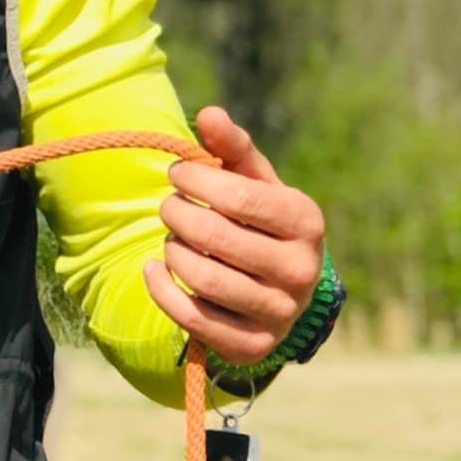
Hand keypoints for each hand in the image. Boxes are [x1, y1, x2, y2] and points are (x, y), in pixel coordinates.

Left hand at [144, 105, 324, 365]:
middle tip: (170, 207)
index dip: (195, 179)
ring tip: (173, 239)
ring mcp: (279, 312)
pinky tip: (154, 269)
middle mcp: (301, 270)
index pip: (238, 196)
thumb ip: (231, 147)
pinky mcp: (252, 346)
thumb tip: (208, 113)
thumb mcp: (253, 181)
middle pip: (213, 235)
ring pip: (201, 276)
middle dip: (176, 214)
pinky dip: (161, 289)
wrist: (279, 289)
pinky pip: (191, 318)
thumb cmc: (259, 221)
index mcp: (306, 221)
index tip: (178, 174)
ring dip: (172, 251)